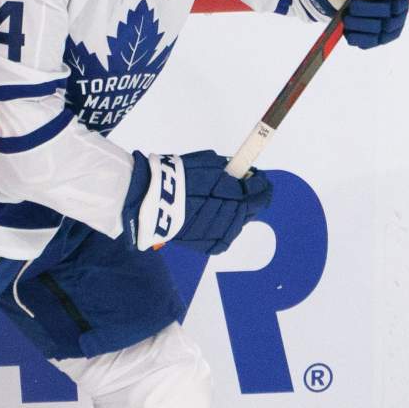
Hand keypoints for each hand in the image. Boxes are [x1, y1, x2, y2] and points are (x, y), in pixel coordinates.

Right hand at [123, 150, 272, 254]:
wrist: (146, 200)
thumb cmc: (172, 176)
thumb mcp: (202, 164)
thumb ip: (227, 168)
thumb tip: (247, 173)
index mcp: (227, 191)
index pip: (256, 191)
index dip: (262, 185)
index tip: (261, 178)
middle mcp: (226, 214)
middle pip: (250, 208)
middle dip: (251, 198)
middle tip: (245, 189)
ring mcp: (218, 232)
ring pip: (239, 224)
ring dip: (239, 213)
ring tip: (227, 203)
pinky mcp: (207, 245)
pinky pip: (226, 237)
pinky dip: (227, 227)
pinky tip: (219, 219)